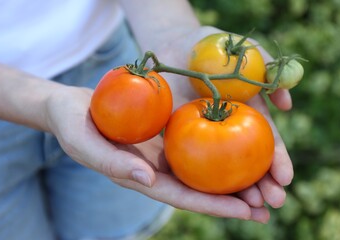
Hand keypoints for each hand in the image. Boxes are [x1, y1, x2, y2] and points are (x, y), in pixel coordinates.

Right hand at [45, 86, 270, 222]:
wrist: (72, 106)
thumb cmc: (72, 124)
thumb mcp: (84, 142)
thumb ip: (112, 164)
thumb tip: (148, 181)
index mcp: (140, 178)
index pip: (180, 197)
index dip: (211, 206)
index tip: (243, 212)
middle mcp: (156, 170)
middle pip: (198, 189)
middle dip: (231, 201)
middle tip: (267, 207)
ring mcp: (162, 153)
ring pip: (202, 170)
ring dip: (231, 178)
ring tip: (265, 184)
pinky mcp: (165, 135)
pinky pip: (195, 143)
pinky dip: (218, 149)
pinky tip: (240, 147)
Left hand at [150, 26, 293, 212]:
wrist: (172, 47)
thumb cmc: (210, 45)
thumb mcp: (243, 50)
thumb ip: (268, 68)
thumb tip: (287, 103)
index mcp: (246, 114)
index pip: (267, 141)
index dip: (277, 160)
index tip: (285, 178)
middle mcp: (227, 131)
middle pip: (247, 163)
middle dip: (261, 184)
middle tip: (271, 203)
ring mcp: (202, 137)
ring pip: (221, 170)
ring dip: (237, 191)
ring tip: (250, 210)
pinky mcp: (178, 138)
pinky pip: (188, 161)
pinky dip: (200, 180)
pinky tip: (209, 197)